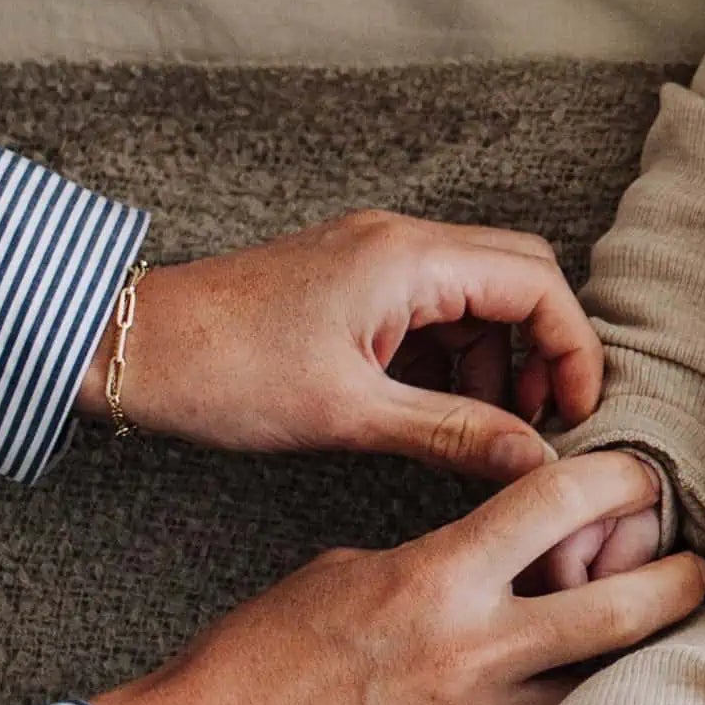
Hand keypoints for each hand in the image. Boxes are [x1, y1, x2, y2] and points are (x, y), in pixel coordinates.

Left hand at [77, 208, 602, 480]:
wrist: (127, 347)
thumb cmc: (223, 374)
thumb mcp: (348, 415)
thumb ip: (454, 435)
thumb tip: (535, 462)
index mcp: (408, 258)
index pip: (537, 284)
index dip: (572, 350)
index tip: (577, 415)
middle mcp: (400, 242)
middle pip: (518, 279)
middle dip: (542, 352)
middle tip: (542, 423)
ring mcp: (374, 259)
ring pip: (475, 299)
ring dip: (495, 363)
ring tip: (484, 433)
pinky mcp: (350, 283)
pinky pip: (429, 312)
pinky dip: (450, 361)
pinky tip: (436, 416)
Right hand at [92, 452, 704, 704]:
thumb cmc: (258, 657)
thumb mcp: (347, 571)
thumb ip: (438, 565)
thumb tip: (504, 568)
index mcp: (436, 579)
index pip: (559, 502)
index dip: (621, 478)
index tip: (645, 477)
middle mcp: (471, 658)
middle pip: (623, 610)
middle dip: (680, 581)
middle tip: (698, 571)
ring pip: (600, 702)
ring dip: (633, 674)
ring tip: (652, 658)